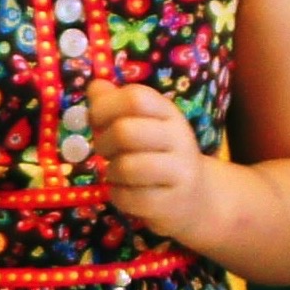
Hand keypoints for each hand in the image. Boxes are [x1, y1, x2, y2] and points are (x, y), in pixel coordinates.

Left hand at [87, 82, 214, 242]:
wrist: (194, 197)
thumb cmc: (157, 155)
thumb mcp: (141, 124)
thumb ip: (114, 103)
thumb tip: (95, 86)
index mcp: (168, 112)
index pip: (135, 97)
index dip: (105, 107)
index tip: (95, 120)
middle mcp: (179, 137)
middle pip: (126, 132)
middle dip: (103, 143)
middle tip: (105, 152)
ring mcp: (179, 171)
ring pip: (127, 167)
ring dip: (111, 172)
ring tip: (117, 173)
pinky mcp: (172, 203)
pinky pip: (130, 198)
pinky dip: (118, 195)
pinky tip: (126, 192)